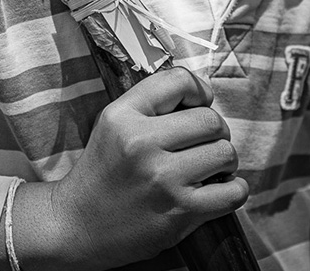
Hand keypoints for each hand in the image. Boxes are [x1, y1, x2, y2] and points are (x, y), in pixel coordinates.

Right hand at [14, 66, 246, 270]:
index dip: (199, 91)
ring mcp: (163, 180)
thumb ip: (154, 101)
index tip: (197, 106)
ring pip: (226, 153)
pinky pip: (233, 192)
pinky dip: (234, 190)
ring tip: (207, 169)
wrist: (75, 227)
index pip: (180, 80)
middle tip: (202, 145)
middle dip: (215, 132)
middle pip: (211, 120)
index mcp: (123, 117)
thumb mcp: (114, 123)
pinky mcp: (180, 213)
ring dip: (224, 161)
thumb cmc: (104, 171)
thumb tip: (206, 92)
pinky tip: (218, 190)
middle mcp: (141, 144)